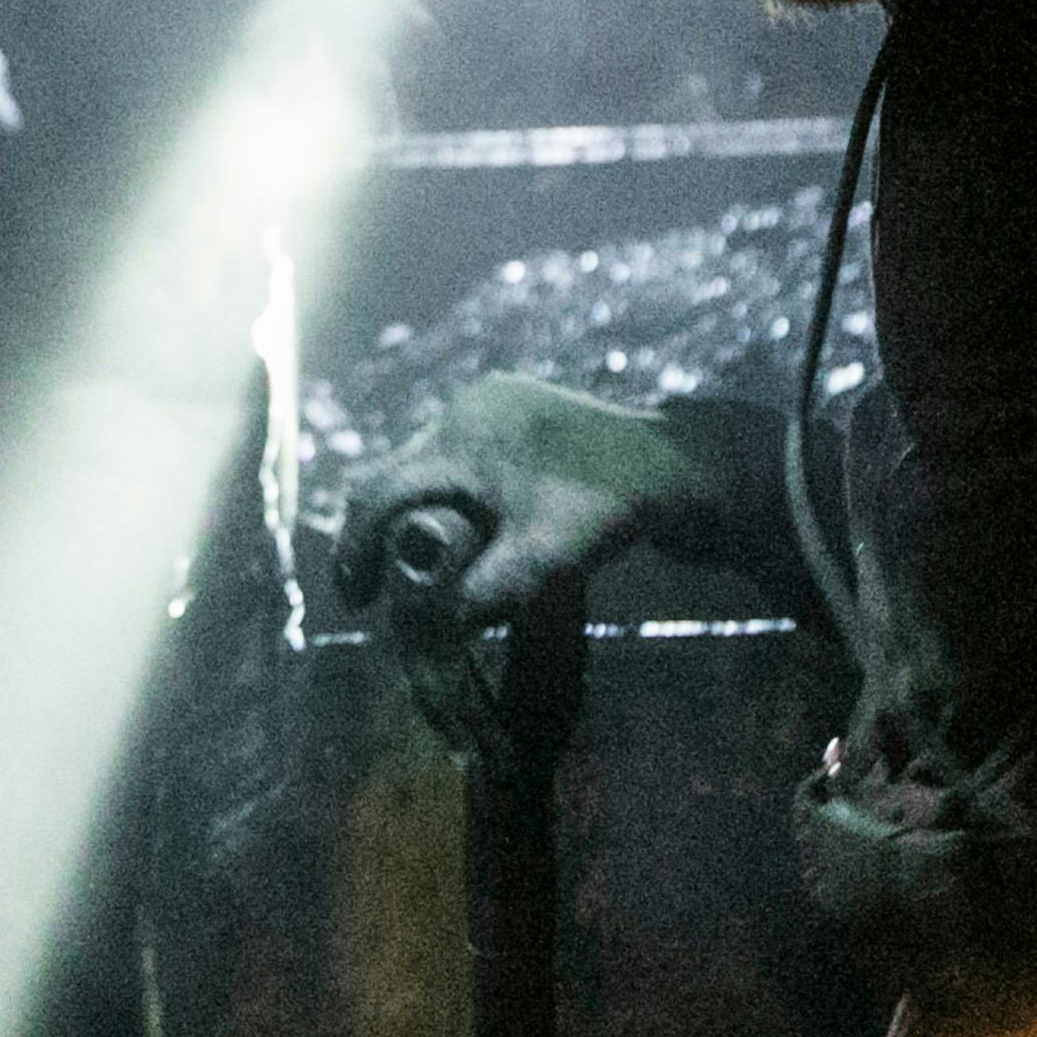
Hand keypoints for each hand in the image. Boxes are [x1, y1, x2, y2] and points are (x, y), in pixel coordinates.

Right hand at [329, 375, 702, 623]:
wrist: (680, 463)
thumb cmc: (614, 509)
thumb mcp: (545, 561)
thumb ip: (481, 595)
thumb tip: (426, 632)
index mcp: (462, 438)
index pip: (379, 494)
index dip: (356, 552)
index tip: (357, 602)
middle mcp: (464, 410)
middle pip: (392, 475)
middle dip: (378, 535)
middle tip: (376, 591)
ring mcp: (485, 404)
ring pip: (419, 465)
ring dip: (411, 515)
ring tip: (416, 567)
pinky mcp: (506, 411)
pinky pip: (449, 456)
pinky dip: (441, 496)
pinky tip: (457, 531)